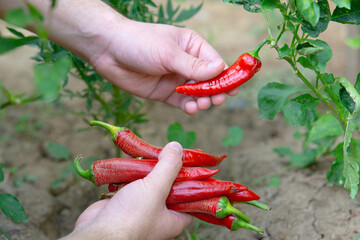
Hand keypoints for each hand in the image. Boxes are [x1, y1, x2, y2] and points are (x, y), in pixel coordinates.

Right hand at [61, 142, 192, 239]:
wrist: (98, 233)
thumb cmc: (132, 217)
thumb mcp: (156, 188)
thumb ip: (168, 167)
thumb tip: (177, 146)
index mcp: (174, 218)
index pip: (192, 198)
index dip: (194, 181)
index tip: (192, 163)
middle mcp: (160, 215)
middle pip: (169, 186)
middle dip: (167, 169)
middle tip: (168, 152)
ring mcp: (141, 208)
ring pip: (149, 183)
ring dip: (147, 168)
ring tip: (150, 152)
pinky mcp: (125, 202)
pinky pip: (132, 184)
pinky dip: (131, 172)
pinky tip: (132, 160)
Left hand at [88, 17, 238, 114]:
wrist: (108, 51)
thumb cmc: (139, 43)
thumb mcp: (168, 53)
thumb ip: (193, 66)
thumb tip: (220, 70)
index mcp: (192, 46)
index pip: (215, 62)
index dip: (225, 76)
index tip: (233, 88)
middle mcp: (187, 63)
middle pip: (209, 81)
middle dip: (215, 91)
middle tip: (217, 99)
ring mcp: (176, 79)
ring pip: (197, 94)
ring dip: (203, 100)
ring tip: (201, 104)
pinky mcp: (165, 93)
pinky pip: (182, 102)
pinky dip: (189, 107)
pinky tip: (190, 109)